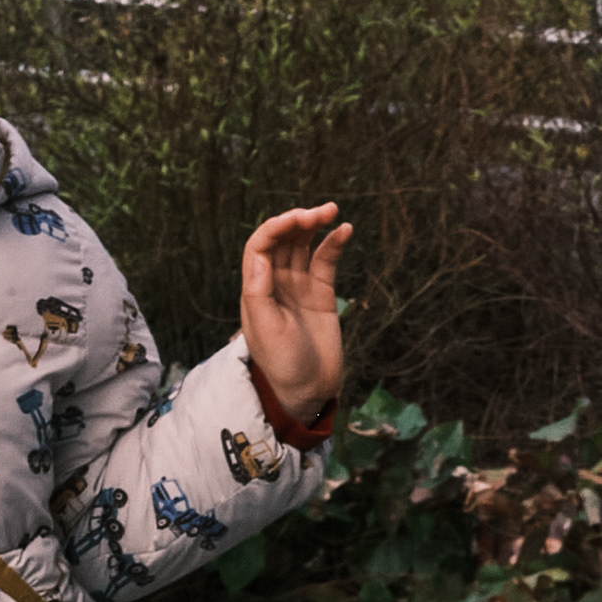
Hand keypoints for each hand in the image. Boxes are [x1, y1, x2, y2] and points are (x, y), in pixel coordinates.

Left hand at [238, 203, 350, 436]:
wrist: (308, 390)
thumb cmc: (282, 365)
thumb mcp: (265, 332)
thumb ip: (259, 294)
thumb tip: (260, 258)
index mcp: (256, 289)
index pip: (261, 246)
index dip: (276, 227)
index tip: (298, 220)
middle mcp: (276, 282)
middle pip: (283, 240)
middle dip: (298, 221)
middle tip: (321, 211)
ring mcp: (299, 286)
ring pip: (304, 245)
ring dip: (315, 225)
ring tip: (332, 211)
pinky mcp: (321, 294)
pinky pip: (326, 261)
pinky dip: (334, 243)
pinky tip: (344, 230)